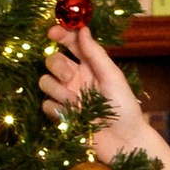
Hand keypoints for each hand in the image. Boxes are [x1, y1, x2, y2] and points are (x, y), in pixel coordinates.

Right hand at [41, 19, 169, 169]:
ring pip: (45, 82)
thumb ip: (95, 53)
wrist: (123, 140)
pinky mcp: (60, 115)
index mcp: (90, 65)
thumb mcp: (112, 75)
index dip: (60, 34)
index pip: (71, 43)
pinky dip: (57, 109)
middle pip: (52, 61)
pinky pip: (46, 104)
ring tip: (76, 103)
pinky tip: (72, 116)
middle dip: (57, 66)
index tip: (52, 32)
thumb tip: (83, 29)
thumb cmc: (124, 106)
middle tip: (70, 76)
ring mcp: (67, 96)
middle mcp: (76, 78)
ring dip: (58, 90)